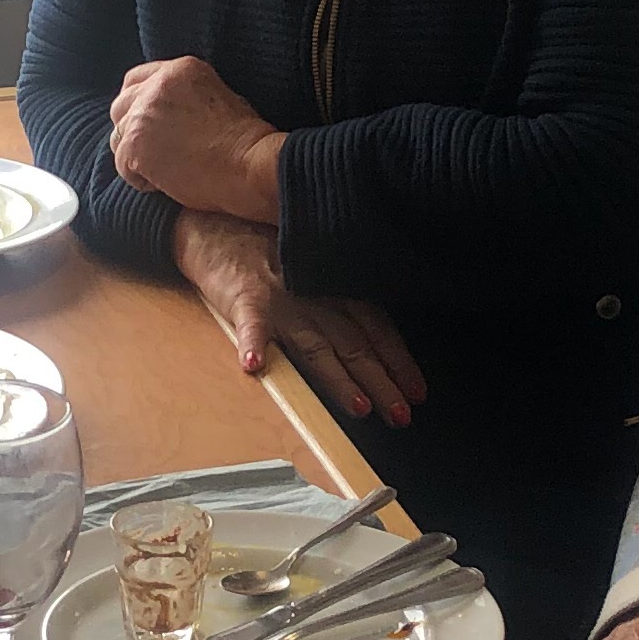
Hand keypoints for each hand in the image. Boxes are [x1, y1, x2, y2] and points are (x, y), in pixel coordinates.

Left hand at [109, 59, 285, 226]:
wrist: (250, 165)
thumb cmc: (245, 142)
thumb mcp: (219, 98)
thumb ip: (186, 98)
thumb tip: (167, 116)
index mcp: (179, 70)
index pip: (136, 80)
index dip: (137, 105)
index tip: (146, 125)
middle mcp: (156, 85)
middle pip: (121, 107)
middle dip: (132, 131)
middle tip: (154, 153)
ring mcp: (143, 114)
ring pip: (119, 137)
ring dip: (136, 157)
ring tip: (165, 172)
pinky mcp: (136, 144)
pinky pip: (123, 166)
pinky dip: (140, 179)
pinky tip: (165, 184)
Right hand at [170, 211, 425, 427]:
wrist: (220, 225)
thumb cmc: (270, 253)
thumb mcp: (317, 271)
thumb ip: (342, 301)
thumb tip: (375, 342)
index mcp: (336, 292)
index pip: (377, 330)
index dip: (399, 362)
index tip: (418, 392)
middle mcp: (316, 298)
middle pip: (355, 345)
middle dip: (382, 382)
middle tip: (401, 414)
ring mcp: (281, 302)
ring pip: (315, 346)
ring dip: (338, 377)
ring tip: (358, 405)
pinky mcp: (245, 300)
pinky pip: (250, 325)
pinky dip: (253, 343)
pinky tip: (254, 364)